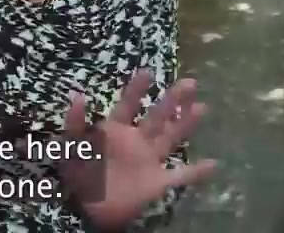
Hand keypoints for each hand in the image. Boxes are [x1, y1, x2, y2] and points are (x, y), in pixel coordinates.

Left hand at [55, 71, 215, 230]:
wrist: (88, 210)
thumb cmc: (78, 176)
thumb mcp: (69, 147)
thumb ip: (74, 123)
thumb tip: (78, 96)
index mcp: (115, 131)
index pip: (128, 105)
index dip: (137, 89)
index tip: (147, 72)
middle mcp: (136, 141)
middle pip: (158, 116)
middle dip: (172, 99)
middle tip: (190, 82)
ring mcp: (149, 161)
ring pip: (171, 138)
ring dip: (186, 124)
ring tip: (201, 108)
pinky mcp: (156, 183)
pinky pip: (180, 176)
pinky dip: (196, 172)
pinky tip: (214, 164)